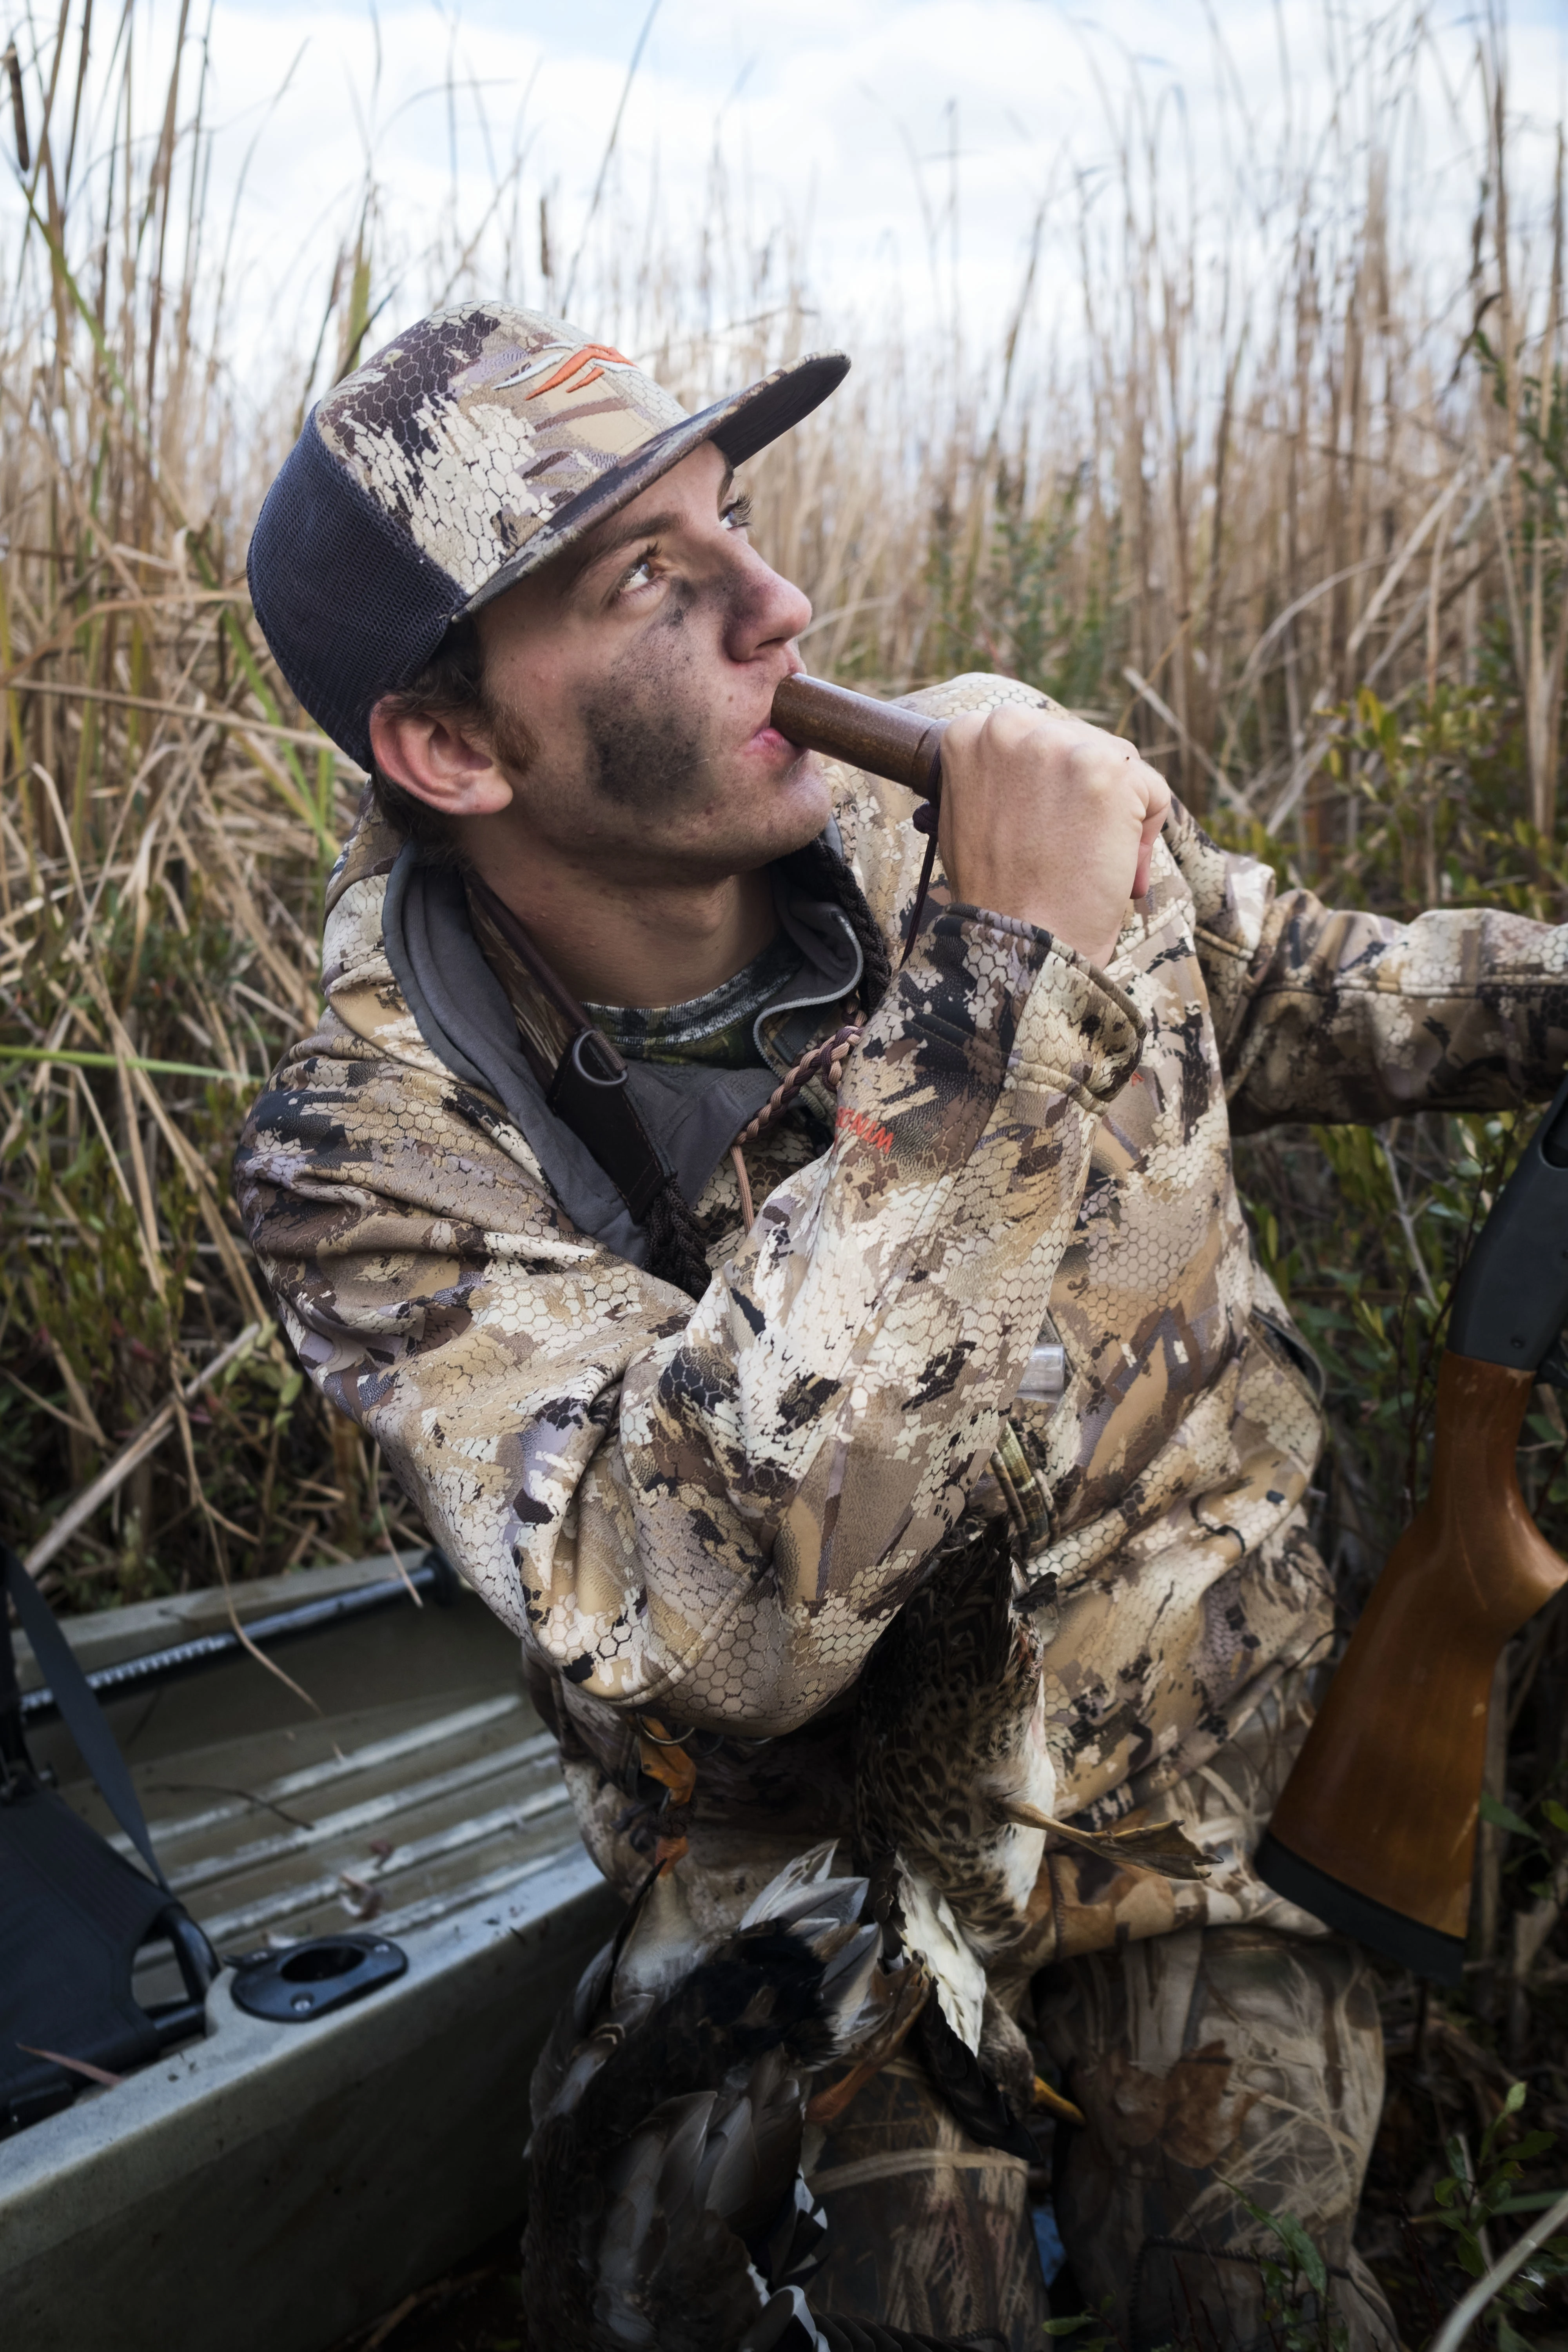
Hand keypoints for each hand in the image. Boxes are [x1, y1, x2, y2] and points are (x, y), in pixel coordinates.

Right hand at [936, 706, 1171, 966]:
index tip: (1044, 829)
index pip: (1038, 737)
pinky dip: (1145, 833)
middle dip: (1089, 796)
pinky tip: (1115, 867)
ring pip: (1121, 764)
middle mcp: (1010, 726)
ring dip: (1119, 813)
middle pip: (1082, 743)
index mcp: (971, 734)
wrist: (1020, 945)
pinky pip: (1152, 790)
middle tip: (1070, 852)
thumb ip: (994, 774)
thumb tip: (1030, 762)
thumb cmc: (996, 895)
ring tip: (1088, 862)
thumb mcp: (968, 816)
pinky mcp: (1107, 769)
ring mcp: (1059, 745)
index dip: (1051, 788)